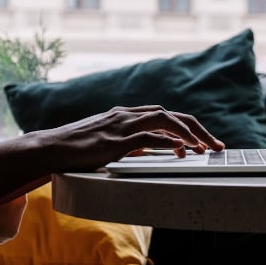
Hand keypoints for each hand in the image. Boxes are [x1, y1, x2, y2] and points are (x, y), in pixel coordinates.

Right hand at [40, 105, 224, 171]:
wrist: (49, 148)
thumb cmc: (75, 149)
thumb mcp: (107, 142)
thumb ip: (128, 143)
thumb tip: (147, 150)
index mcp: (126, 115)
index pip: (165, 114)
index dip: (188, 126)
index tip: (204, 141)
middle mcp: (126, 115)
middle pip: (172, 114)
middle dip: (198, 129)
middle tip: (217, 146)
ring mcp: (120, 126)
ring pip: (164, 119)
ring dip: (188, 133)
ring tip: (205, 148)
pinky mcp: (114, 141)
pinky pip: (147, 137)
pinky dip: (167, 141)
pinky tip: (181, 149)